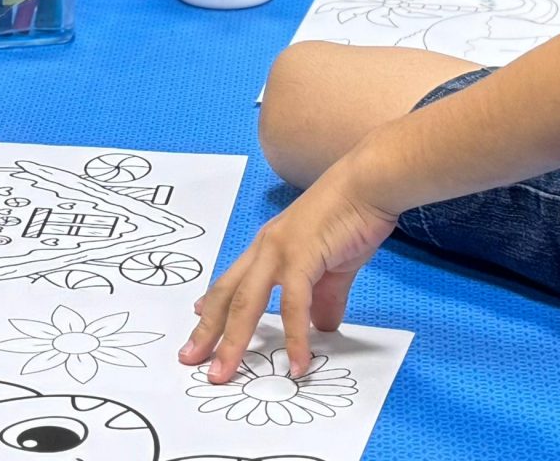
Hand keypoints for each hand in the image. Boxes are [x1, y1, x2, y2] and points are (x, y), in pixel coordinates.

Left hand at [179, 163, 397, 382]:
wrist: (369, 184)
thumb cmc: (351, 217)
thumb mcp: (332, 266)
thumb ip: (324, 297)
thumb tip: (322, 327)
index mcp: (268, 247)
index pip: (232, 280)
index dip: (213, 304)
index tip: (197, 320)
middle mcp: (265, 248)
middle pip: (227, 295)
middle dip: (208, 331)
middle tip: (190, 360)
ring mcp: (280, 251)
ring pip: (246, 303)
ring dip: (233, 342)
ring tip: (223, 373)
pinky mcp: (302, 256)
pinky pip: (292, 305)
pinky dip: (294, 338)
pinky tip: (297, 364)